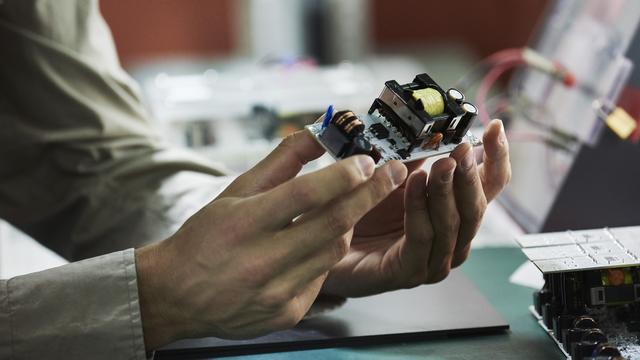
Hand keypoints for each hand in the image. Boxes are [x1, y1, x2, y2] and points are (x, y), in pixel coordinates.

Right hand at [134, 131, 407, 349]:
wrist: (177, 296)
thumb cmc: (205, 238)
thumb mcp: (234, 192)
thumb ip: (280, 162)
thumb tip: (319, 133)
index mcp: (243, 224)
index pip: (304, 195)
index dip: (342, 176)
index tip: (368, 161)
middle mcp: (260, 262)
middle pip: (332, 224)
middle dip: (370, 195)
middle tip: (393, 173)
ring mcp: (276, 292)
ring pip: (334, 250)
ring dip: (349, 223)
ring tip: (351, 204)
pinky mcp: (287, 313)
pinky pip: (323, 276)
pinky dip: (326, 254)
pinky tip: (316, 243)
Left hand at [321, 119, 510, 296]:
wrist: (326, 245)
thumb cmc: (361, 212)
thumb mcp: (393, 176)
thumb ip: (414, 157)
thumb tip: (431, 125)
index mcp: (454, 213)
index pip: (489, 187)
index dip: (496, 157)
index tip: (495, 127)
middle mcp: (451, 240)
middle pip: (476, 208)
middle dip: (470, 176)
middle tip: (462, 149)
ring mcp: (433, 260)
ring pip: (452, 225)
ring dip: (446, 191)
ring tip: (440, 164)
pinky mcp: (408, 272)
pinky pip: (421, 239)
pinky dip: (419, 209)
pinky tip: (414, 184)